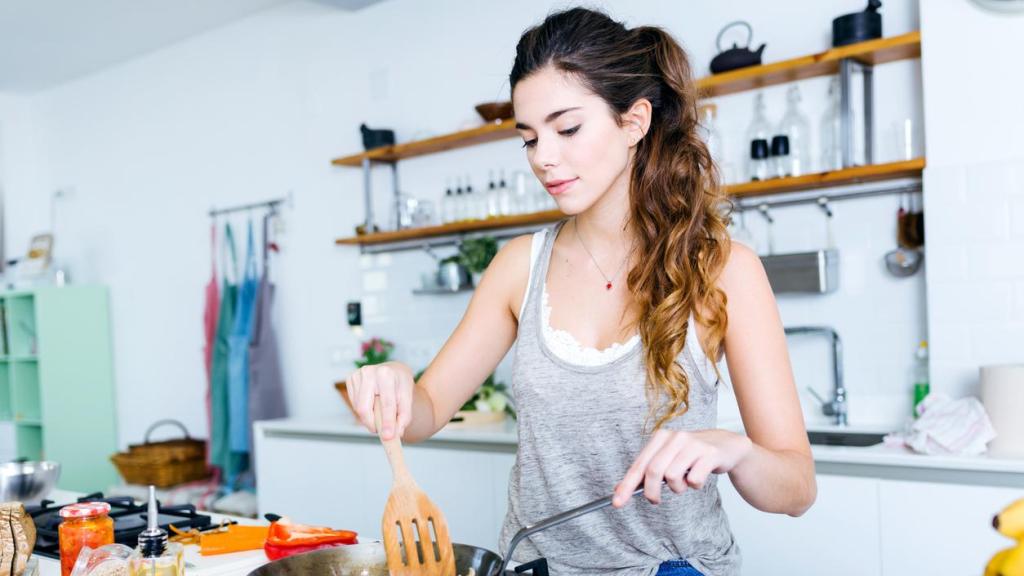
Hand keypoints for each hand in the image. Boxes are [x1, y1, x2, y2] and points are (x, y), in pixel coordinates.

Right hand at [346, 361, 414, 440]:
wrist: (394, 371)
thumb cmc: (401, 384)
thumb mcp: (408, 397)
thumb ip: (404, 415)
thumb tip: (396, 433)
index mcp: (386, 373)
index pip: (386, 403)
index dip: (387, 422)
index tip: (388, 436)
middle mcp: (369, 371)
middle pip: (364, 408)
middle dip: (372, 424)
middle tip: (380, 431)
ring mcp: (357, 374)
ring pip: (358, 408)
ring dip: (368, 417)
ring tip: (379, 414)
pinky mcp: (350, 379)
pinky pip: (354, 403)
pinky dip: (363, 410)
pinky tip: (372, 404)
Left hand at [612, 429, 751, 507]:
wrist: (727, 446)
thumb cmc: (693, 455)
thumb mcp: (668, 459)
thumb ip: (646, 472)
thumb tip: (619, 489)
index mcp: (661, 437)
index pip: (639, 465)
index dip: (627, 485)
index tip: (617, 503)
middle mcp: (675, 437)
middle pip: (653, 471)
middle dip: (652, 492)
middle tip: (655, 501)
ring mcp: (693, 444)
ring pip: (673, 477)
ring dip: (677, 488)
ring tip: (684, 483)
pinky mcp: (710, 453)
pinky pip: (694, 480)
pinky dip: (694, 486)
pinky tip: (699, 478)